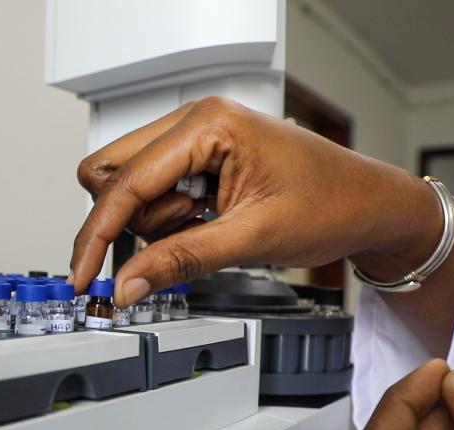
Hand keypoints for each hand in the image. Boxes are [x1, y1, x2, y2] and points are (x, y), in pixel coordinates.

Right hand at [70, 97, 442, 306]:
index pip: (125, 181)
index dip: (98, 234)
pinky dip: (163, 217)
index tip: (84, 276)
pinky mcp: (195, 156)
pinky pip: (149, 189)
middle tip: (164, 246)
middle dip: (125, 221)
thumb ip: (180, 261)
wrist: (370, 204)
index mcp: (208, 125)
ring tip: (203, 227)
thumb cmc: (331, 203)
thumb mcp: (251, 240)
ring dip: (151, 222)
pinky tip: (202, 221)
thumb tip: (127, 284)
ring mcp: (193, 136)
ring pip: (125, 184)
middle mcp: (194, 120)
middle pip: (109, 173)